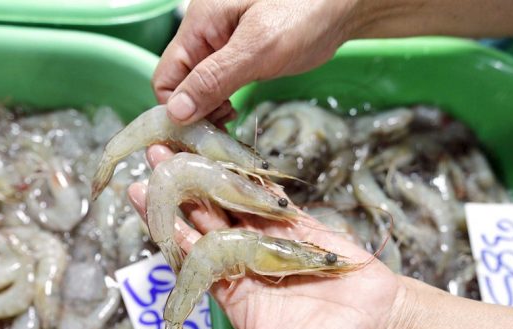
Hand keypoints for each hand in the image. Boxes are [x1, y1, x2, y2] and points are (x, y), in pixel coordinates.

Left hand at [129, 146, 404, 328]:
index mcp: (231, 292)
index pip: (188, 254)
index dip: (164, 226)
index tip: (139, 196)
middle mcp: (245, 262)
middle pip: (203, 221)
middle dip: (179, 191)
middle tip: (152, 158)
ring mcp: (272, 241)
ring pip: (233, 203)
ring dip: (208, 175)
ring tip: (182, 146)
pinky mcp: (301, 226)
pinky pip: (271, 199)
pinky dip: (252, 177)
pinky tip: (230, 153)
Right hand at [154, 0, 359, 124]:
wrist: (347, 1)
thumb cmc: (307, 10)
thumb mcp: (259, 48)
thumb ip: (214, 79)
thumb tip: (175, 112)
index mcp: (199, 24)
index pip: (165, 77)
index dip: (177, 108)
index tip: (202, 129)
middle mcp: (204, 33)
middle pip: (178, 84)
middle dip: (193, 112)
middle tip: (220, 131)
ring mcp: (222, 45)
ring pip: (197, 87)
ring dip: (207, 110)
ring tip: (229, 122)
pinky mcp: (240, 55)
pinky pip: (217, 83)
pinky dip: (221, 102)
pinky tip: (235, 112)